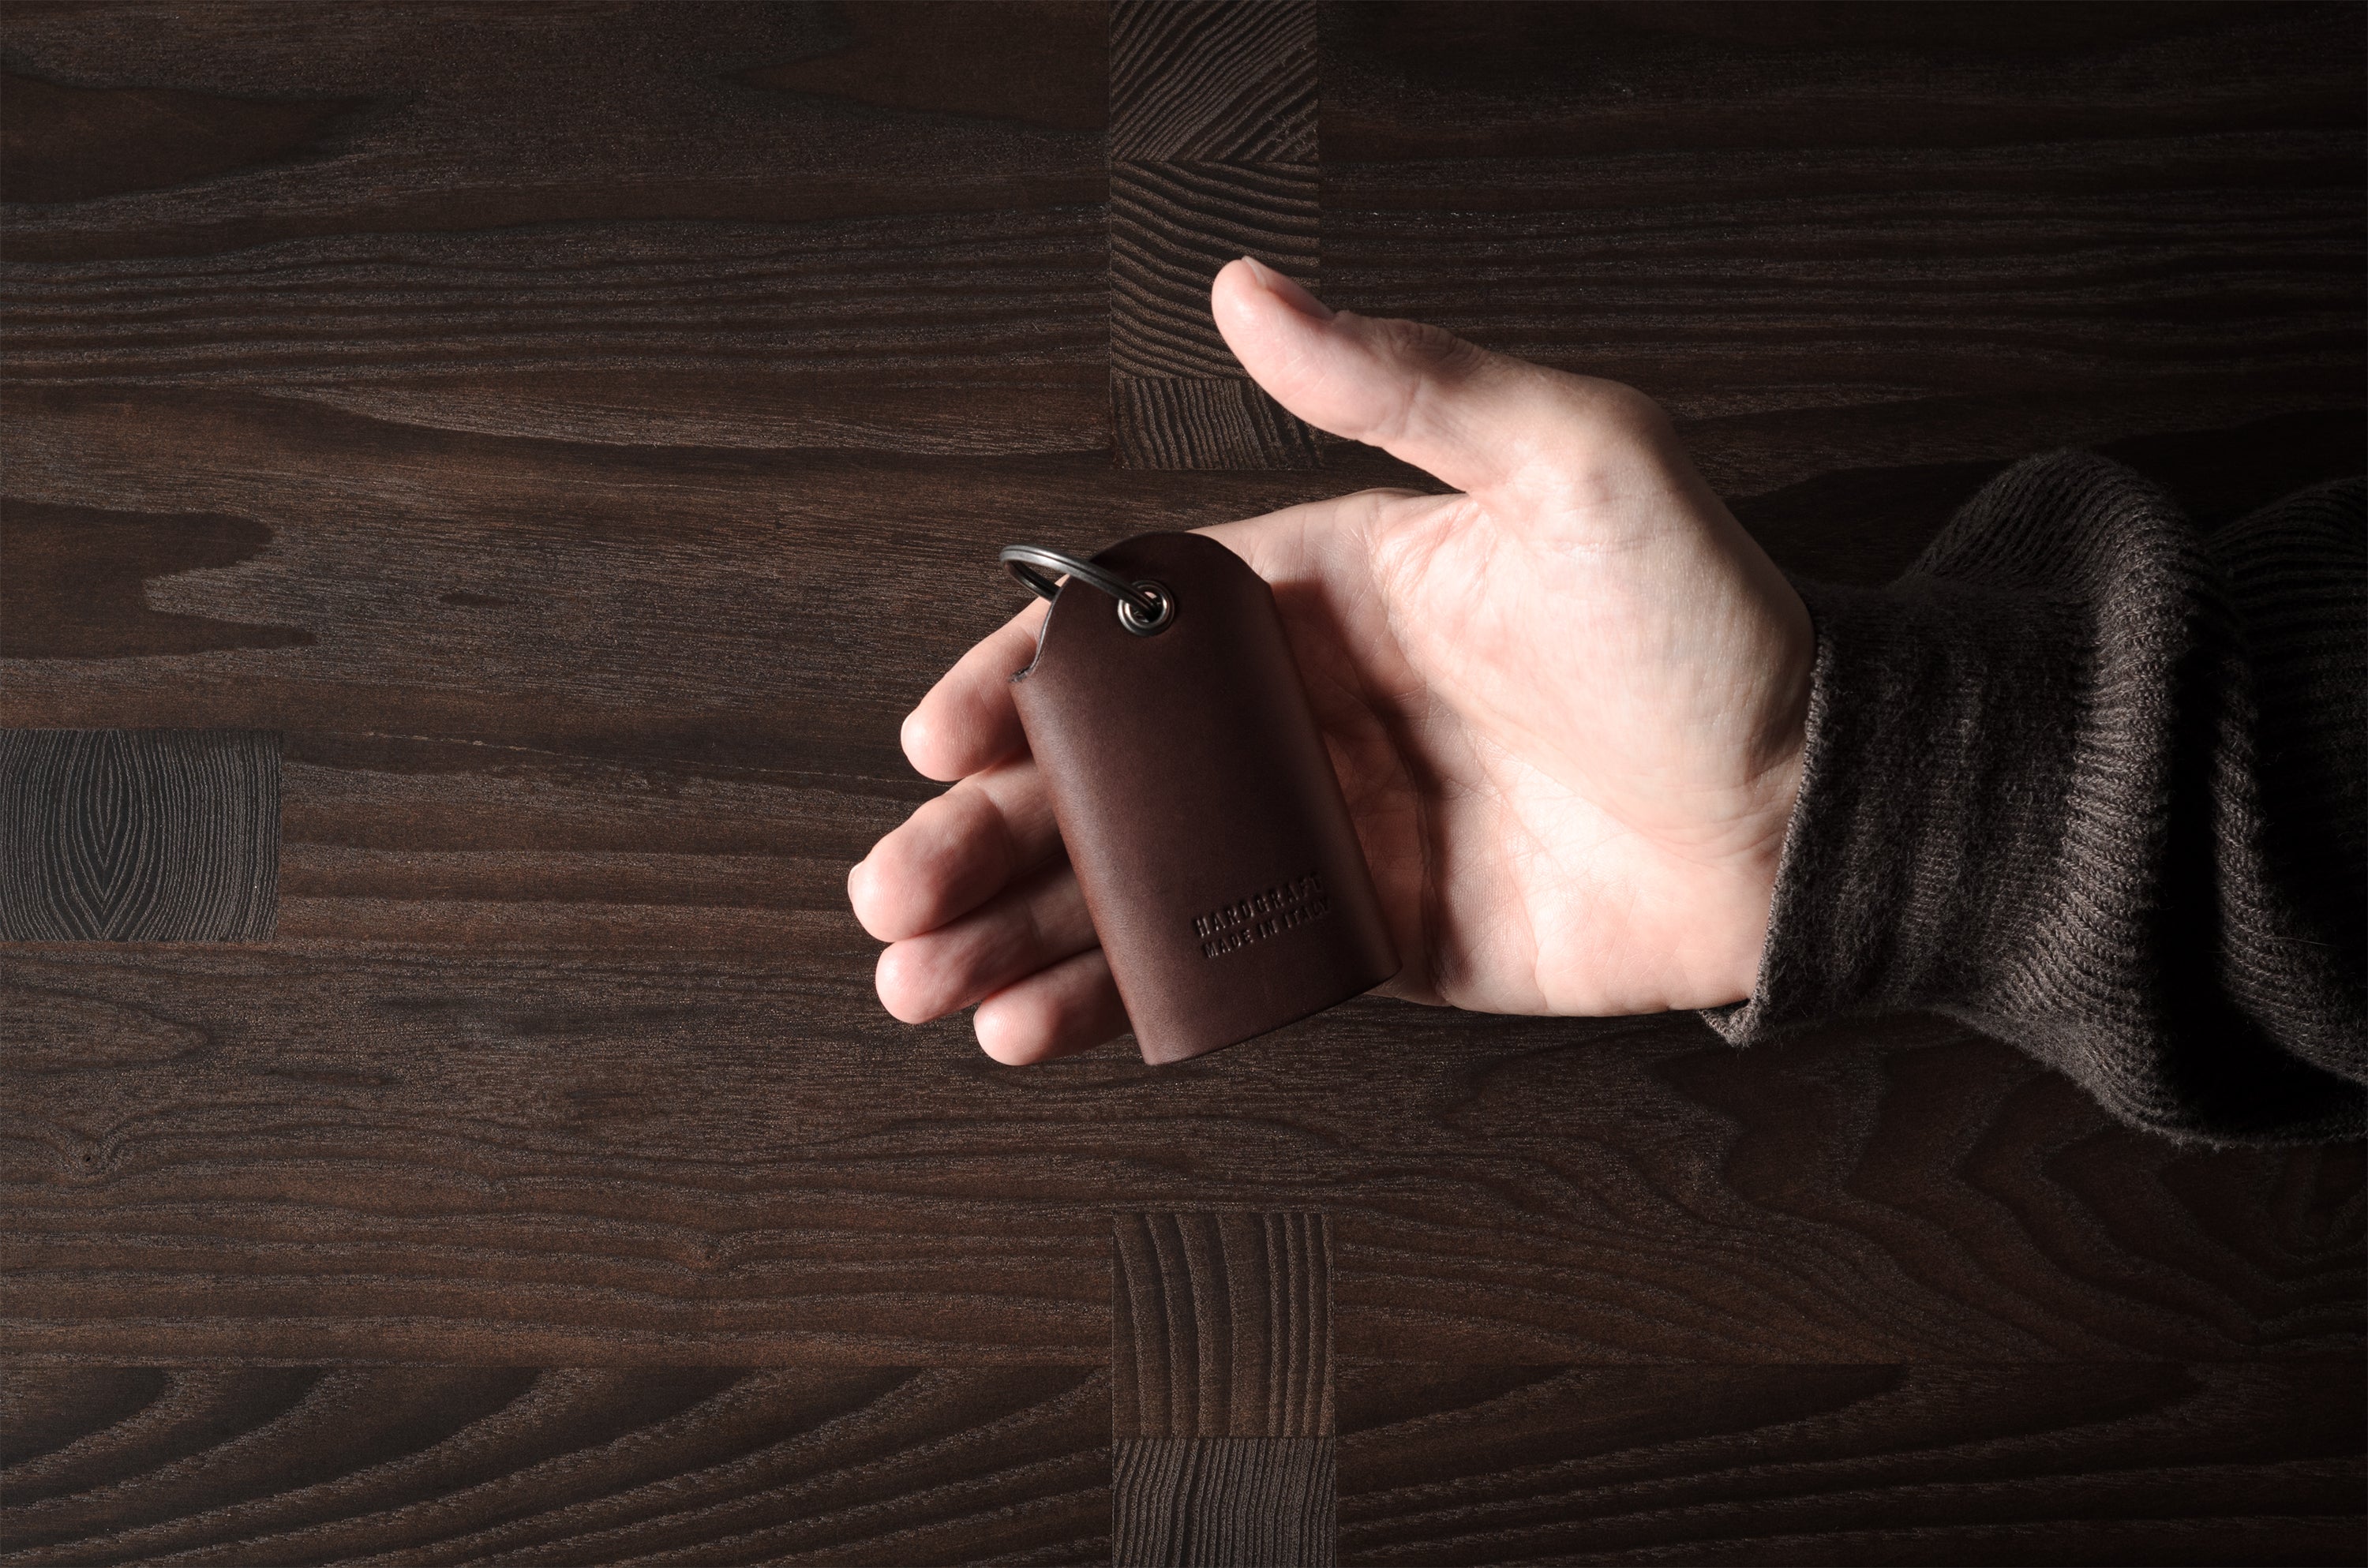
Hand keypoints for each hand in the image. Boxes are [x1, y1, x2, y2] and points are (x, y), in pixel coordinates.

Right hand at [849, 258, 1814, 1062]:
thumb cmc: (1708, 630)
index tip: (936, 736)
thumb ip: (1402, 382)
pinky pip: (1221, 969)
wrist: (1810, 814)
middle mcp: (1309, 713)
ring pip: (1136, 879)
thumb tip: (1248, 286)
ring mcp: (1331, 831)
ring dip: (1020, 927)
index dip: (1018, 682)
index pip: (1131, 632)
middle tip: (892, 890)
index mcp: (1327, 592)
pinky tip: (1037, 1025)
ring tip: (915, 979)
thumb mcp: (1569, 462)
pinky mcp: (1368, 938)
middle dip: (984, 830)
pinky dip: (1123, 1002)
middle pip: (1102, 771)